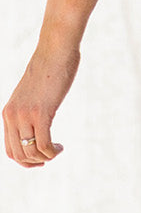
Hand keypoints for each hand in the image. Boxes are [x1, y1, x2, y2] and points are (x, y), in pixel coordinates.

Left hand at [2, 37, 79, 166]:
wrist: (55, 50)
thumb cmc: (49, 69)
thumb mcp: (33, 93)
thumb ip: (30, 108)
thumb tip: (38, 119)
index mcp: (8, 112)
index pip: (10, 149)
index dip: (24, 160)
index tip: (40, 158)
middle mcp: (13, 116)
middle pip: (18, 154)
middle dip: (34, 162)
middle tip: (50, 156)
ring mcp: (26, 115)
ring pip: (30, 152)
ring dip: (45, 157)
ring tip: (57, 149)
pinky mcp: (41, 113)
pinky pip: (43, 144)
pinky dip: (52, 151)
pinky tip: (60, 147)